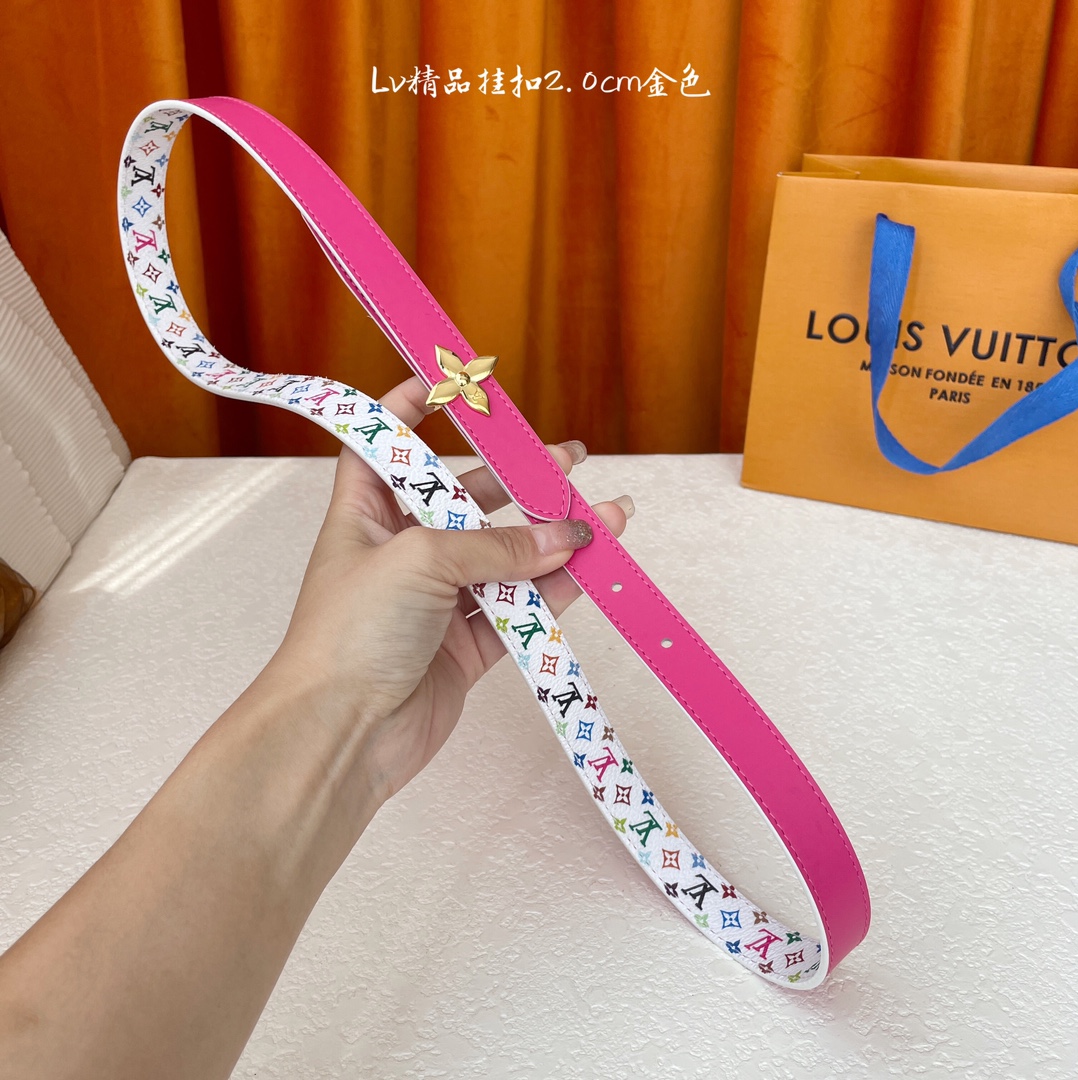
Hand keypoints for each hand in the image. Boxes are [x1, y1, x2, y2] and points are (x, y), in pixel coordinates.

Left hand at [268, 374, 631, 804]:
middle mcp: (400, 553)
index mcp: (365, 514)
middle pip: (465, 500)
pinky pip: (520, 610)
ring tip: (604, 519)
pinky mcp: (464, 646)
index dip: (414, 408)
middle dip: (516, 480)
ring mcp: (434, 601)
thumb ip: (499, 545)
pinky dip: (555, 592)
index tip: (458, 383)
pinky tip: (588, 570)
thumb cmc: (348, 635)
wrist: (340, 735)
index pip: (388, 446)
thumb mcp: (420, 561)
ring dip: (552, 540)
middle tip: (566, 461)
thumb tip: (566, 537)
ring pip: (504, 558)